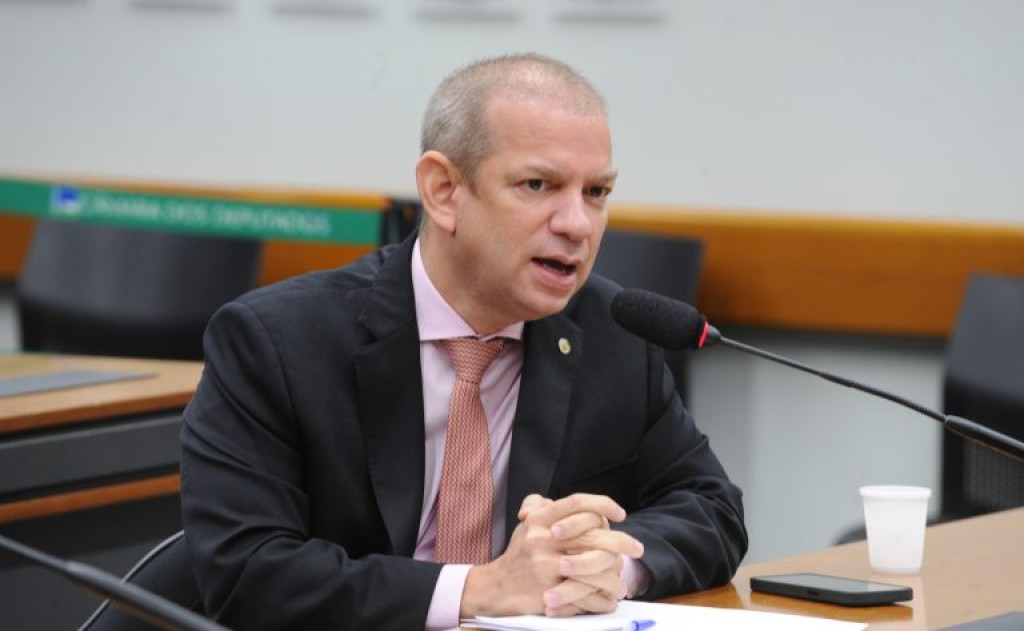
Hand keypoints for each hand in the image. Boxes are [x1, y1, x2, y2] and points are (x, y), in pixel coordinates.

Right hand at [460, 494, 642, 617]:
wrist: (496, 587)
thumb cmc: (519, 554)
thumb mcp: (526, 524)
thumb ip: (544, 506)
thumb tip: (575, 504)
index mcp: (540, 519)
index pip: (577, 503)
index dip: (603, 505)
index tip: (620, 514)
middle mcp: (544, 538)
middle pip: (593, 535)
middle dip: (621, 542)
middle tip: (638, 548)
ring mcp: (547, 565)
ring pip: (596, 565)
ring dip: (615, 573)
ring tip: (623, 578)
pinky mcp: (550, 590)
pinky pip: (586, 592)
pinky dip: (602, 597)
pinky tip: (610, 597)